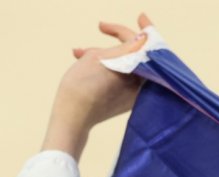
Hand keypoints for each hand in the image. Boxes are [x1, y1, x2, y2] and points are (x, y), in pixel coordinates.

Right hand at [42, 14, 152, 160]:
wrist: (71, 119)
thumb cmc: (82, 86)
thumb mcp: (101, 57)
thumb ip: (125, 46)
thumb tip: (145, 38)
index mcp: (139, 74)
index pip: (147, 45)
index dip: (144, 28)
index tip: (141, 15)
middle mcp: (140, 86)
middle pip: (134, 54)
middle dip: (115, 39)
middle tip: (101, 27)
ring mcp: (132, 95)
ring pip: (123, 64)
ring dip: (104, 53)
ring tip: (80, 52)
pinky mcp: (123, 101)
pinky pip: (120, 77)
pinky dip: (106, 67)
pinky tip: (85, 62)